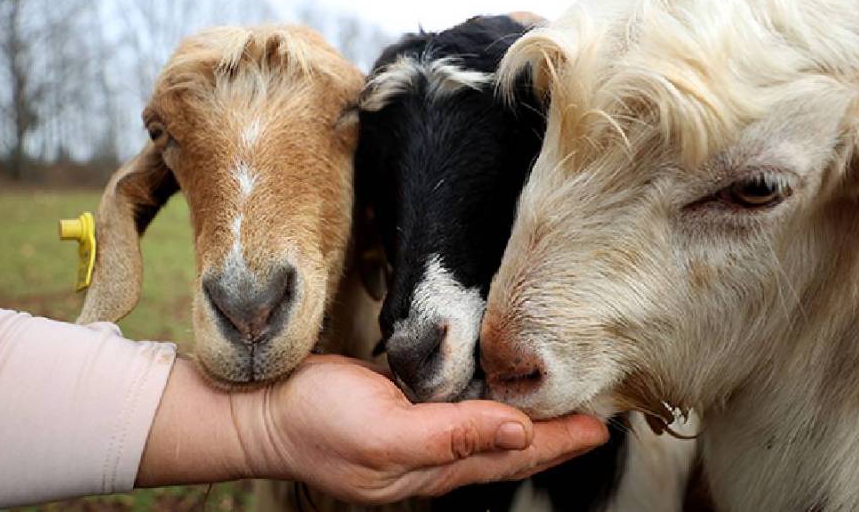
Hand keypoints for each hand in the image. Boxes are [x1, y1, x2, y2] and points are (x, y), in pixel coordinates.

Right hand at [228, 355, 608, 503]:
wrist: (256, 410)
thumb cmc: (315, 421)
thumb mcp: (386, 432)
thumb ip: (455, 435)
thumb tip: (521, 433)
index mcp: (434, 467)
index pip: (512, 457)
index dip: (558, 442)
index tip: (601, 425)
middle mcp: (434, 456)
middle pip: (508, 449)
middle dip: (554, 436)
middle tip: (600, 413)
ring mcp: (417, 435)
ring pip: (488, 432)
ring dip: (528, 421)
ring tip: (564, 404)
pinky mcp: (402, 409)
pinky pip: (461, 413)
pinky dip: (492, 405)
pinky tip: (502, 391)